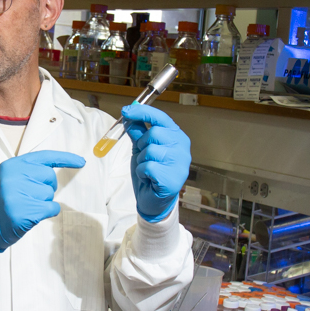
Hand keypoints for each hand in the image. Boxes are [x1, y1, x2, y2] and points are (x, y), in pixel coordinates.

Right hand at [0, 150, 86, 252]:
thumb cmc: (1, 203)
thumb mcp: (9, 179)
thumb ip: (29, 171)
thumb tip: (55, 171)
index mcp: (12, 165)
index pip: (44, 157)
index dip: (65, 158)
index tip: (81, 162)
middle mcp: (14, 177)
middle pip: (49, 176)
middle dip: (48, 187)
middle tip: (32, 196)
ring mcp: (17, 194)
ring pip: (50, 193)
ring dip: (44, 202)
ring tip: (27, 206)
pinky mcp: (23, 212)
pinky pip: (51, 208)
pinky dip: (48, 212)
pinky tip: (33, 215)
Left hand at [121, 104, 190, 221]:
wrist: (154, 200)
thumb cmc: (150, 172)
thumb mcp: (141, 148)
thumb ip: (138, 132)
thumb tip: (130, 115)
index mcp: (176, 136)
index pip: (161, 118)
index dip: (142, 112)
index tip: (126, 110)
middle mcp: (182, 147)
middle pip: (155, 133)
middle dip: (142, 144)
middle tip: (143, 156)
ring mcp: (180, 163)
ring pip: (150, 150)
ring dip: (142, 160)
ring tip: (148, 170)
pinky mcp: (173, 178)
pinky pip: (148, 166)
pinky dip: (142, 172)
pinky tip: (148, 178)